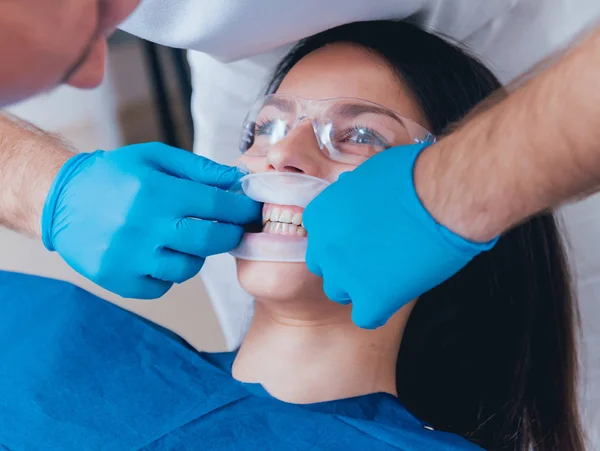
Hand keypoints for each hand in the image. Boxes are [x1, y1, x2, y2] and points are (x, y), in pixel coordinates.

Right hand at [41, 142, 259, 298]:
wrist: (61, 200)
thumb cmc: (114, 175)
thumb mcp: (155, 158)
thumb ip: (200, 169)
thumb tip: (238, 179)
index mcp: (154, 191)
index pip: (216, 205)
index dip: (240, 209)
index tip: (250, 210)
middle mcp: (142, 226)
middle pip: (208, 241)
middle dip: (229, 235)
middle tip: (232, 229)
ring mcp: (128, 258)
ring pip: (188, 268)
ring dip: (196, 255)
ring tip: (185, 239)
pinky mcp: (118, 280)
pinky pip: (162, 286)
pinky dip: (168, 273)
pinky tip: (159, 255)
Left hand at [303, 143, 496, 327]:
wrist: (441, 197)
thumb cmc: (411, 175)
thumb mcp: (366, 175)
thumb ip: (350, 193)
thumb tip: (353, 194)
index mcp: (321, 215)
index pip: (319, 238)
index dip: (341, 239)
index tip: (362, 237)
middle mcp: (325, 247)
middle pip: (325, 267)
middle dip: (345, 264)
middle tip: (376, 255)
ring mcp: (345, 275)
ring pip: (340, 293)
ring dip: (360, 287)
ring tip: (389, 274)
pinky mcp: (372, 298)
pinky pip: (366, 317)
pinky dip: (380, 309)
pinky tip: (397, 294)